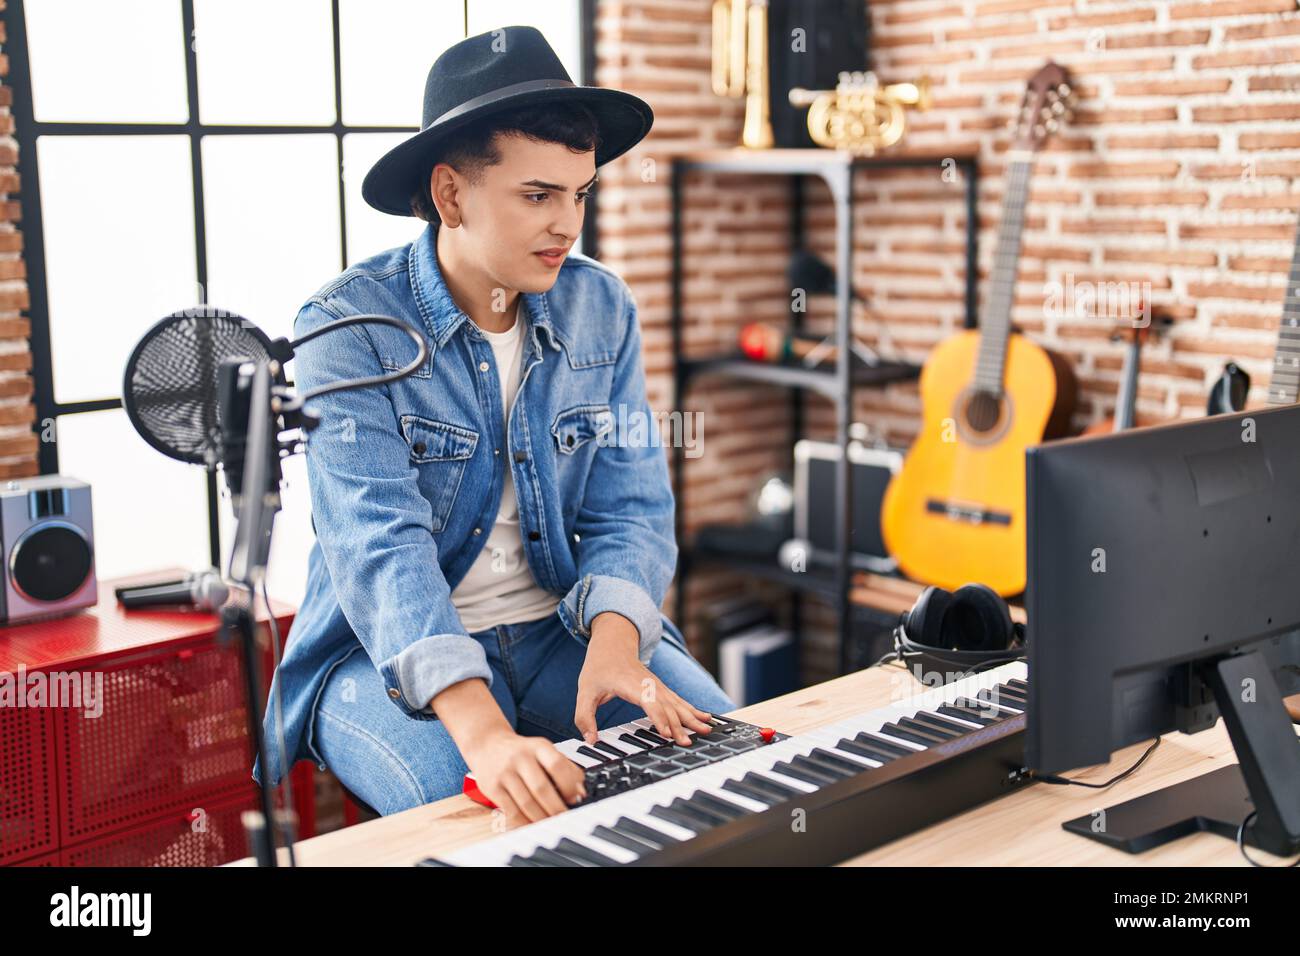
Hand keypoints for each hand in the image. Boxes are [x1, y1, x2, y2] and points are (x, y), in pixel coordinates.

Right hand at [462, 728, 586, 826]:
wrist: (487, 744)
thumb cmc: (522, 752)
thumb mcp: (542, 750)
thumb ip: (562, 767)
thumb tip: (580, 792)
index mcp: (538, 746)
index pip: (557, 764)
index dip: (569, 784)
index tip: (577, 798)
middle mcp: (520, 758)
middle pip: (541, 788)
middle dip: (557, 808)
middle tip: (566, 818)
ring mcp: (505, 773)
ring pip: (527, 803)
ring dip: (542, 819)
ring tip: (552, 824)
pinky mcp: (493, 788)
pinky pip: (512, 812)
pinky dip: (525, 823)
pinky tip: (534, 825)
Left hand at [574, 612, 714, 746]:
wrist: (613, 644)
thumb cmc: (598, 669)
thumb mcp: (584, 692)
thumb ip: (584, 717)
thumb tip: (591, 740)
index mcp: (630, 684)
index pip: (649, 702)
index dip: (658, 718)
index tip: (666, 734)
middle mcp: (649, 684)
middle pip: (667, 706)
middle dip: (679, 725)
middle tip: (687, 742)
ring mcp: (658, 685)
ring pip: (677, 703)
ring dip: (692, 717)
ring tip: (707, 730)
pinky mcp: (661, 688)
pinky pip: (679, 700)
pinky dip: (693, 709)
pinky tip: (706, 717)